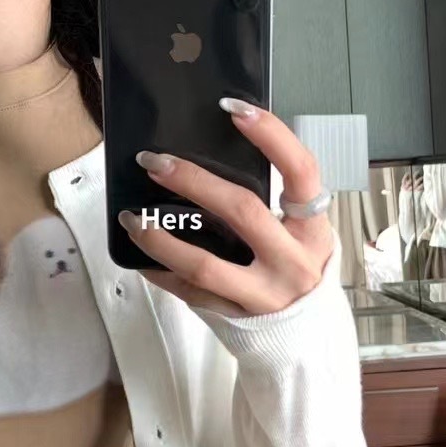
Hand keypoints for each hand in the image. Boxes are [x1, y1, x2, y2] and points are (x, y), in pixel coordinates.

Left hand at [119, 100, 333, 316]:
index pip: (300, 171)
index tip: (235, 109)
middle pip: (242, 210)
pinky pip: (190, 292)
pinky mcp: (236, 316)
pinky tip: (138, 254)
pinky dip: (160, 271)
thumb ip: (274, 201)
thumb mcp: (303, 233)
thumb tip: (214, 153)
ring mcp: (264, 294)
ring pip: (205, 264)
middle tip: (155, 162)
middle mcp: (293, 261)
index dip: (270, 136)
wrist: (308, 337)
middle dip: (193, 181)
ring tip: (133, 217)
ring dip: (161, 237)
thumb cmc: (298, 269)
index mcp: (312, 229)